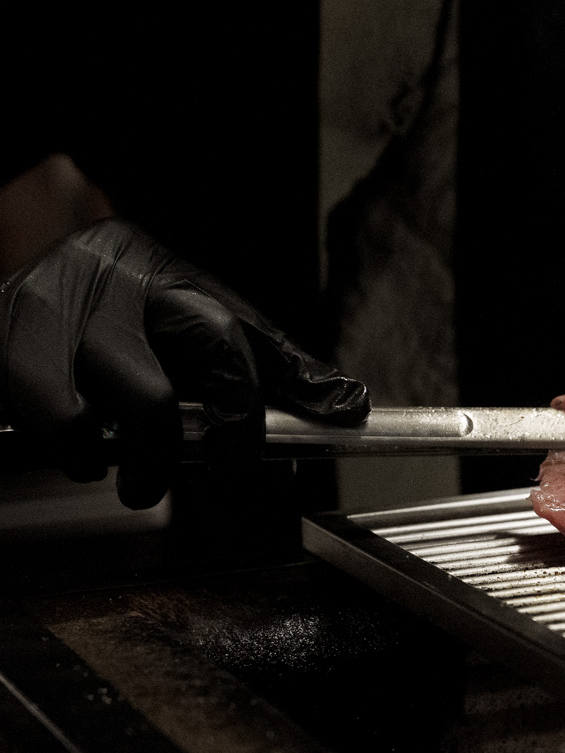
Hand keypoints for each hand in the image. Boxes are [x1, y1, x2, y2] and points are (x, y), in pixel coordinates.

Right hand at [0, 219, 368, 507]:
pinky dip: (52, 442)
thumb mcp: (207, 321)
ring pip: (71, 414)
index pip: (223, 344)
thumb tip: (345, 403)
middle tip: (154, 481)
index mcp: (169, 278)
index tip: (241, 459)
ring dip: (91, 457)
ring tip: (98, 464)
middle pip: (148, 396)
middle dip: (160, 456)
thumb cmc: (136, 309)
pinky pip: (26, 413)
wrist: (44, 271)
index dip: (241, 412)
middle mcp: (104, 284)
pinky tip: (64, 441)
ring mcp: (39, 310)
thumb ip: (276, 365)